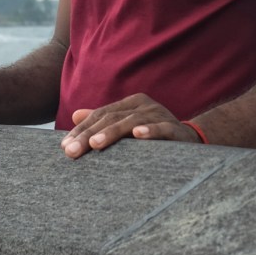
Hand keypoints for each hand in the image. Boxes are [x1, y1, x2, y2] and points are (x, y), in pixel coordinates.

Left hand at [60, 93, 202, 158]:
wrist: (190, 140)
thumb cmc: (152, 134)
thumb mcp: (126, 126)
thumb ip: (103, 120)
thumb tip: (75, 115)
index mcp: (130, 104)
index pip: (100, 115)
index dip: (82, 130)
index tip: (65, 146)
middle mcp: (143, 106)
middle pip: (112, 118)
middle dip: (89, 135)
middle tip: (72, 151)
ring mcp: (160, 115)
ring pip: (132, 122)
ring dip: (113, 133)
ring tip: (95, 144)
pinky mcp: (175, 129)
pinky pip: (161, 129)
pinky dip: (150, 131)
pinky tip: (137, 135)